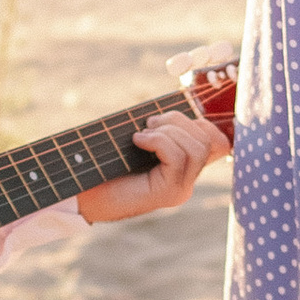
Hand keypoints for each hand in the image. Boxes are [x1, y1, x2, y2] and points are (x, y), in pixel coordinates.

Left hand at [74, 103, 228, 223]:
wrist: (81, 193)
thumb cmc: (104, 164)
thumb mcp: (137, 140)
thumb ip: (160, 129)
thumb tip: (177, 105)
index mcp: (183, 168)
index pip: (218, 143)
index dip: (202, 123)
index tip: (166, 120)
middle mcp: (187, 181)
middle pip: (207, 141)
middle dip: (178, 121)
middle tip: (149, 124)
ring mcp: (180, 189)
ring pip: (196, 148)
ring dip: (168, 131)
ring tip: (142, 133)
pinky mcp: (168, 194)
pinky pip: (178, 157)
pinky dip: (158, 141)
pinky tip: (137, 141)